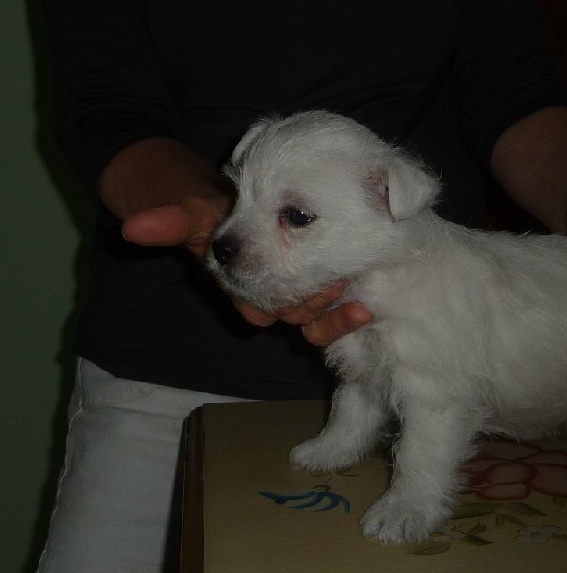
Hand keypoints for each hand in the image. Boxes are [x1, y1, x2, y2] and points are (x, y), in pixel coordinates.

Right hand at [122, 195, 372, 344]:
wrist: (232, 198)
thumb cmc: (209, 209)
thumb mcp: (192, 213)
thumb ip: (169, 221)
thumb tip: (131, 229)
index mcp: (244, 293)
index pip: (260, 313)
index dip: (277, 309)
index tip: (294, 300)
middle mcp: (272, 298)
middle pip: (298, 317)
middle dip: (317, 309)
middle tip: (337, 289)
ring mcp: (298, 289)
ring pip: (321, 314)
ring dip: (340, 311)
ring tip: (362, 299)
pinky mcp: (322, 275)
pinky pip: (337, 297)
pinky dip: (350, 297)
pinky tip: (371, 288)